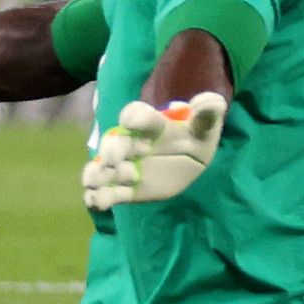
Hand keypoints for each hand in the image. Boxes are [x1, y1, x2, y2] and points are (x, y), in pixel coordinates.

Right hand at [82, 94, 229, 209]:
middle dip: (112, 149)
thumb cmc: (196, 136)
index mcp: (152, 125)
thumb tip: (204, 103)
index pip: (137, 115)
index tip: (132, 122)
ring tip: (93, 182)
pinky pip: (110, 193)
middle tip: (113, 158)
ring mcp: (129, 167)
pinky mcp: (129, 190)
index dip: (135, 117)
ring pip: (106, 168)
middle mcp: (134, 144)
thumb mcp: (207, 124)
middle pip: (116, 143)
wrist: (193, 161)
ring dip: (97, 174)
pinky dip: (99, 197)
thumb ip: (209, 110)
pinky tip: (94, 201)